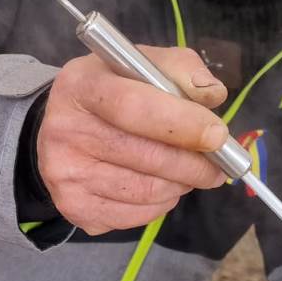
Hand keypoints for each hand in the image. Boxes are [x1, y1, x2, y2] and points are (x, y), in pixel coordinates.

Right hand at [38, 46, 229, 234]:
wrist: (62, 129)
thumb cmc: (112, 93)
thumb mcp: (139, 66)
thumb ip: (179, 70)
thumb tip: (212, 94)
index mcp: (81, 86)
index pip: (135, 108)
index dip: (183, 124)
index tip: (218, 136)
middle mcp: (65, 130)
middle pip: (146, 156)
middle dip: (194, 164)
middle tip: (219, 165)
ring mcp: (66, 174)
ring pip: (146, 191)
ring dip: (181, 184)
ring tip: (190, 173)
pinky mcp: (74, 207)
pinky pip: (136, 214)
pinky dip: (161, 204)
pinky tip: (164, 187)